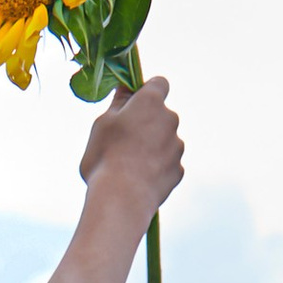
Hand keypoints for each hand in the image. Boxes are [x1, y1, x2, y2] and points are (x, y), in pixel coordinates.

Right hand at [78, 74, 183, 211]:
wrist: (122, 199)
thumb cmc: (106, 157)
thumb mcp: (102, 124)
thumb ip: (118, 103)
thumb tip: (125, 88)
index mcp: (151, 102)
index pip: (158, 83)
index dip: (145, 92)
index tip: (131, 104)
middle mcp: (170, 119)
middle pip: (161, 114)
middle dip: (147, 123)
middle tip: (123, 140)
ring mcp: (177, 146)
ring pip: (164, 140)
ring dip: (151, 147)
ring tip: (128, 166)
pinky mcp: (179, 170)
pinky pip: (167, 163)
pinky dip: (156, 168)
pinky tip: (138, 180)